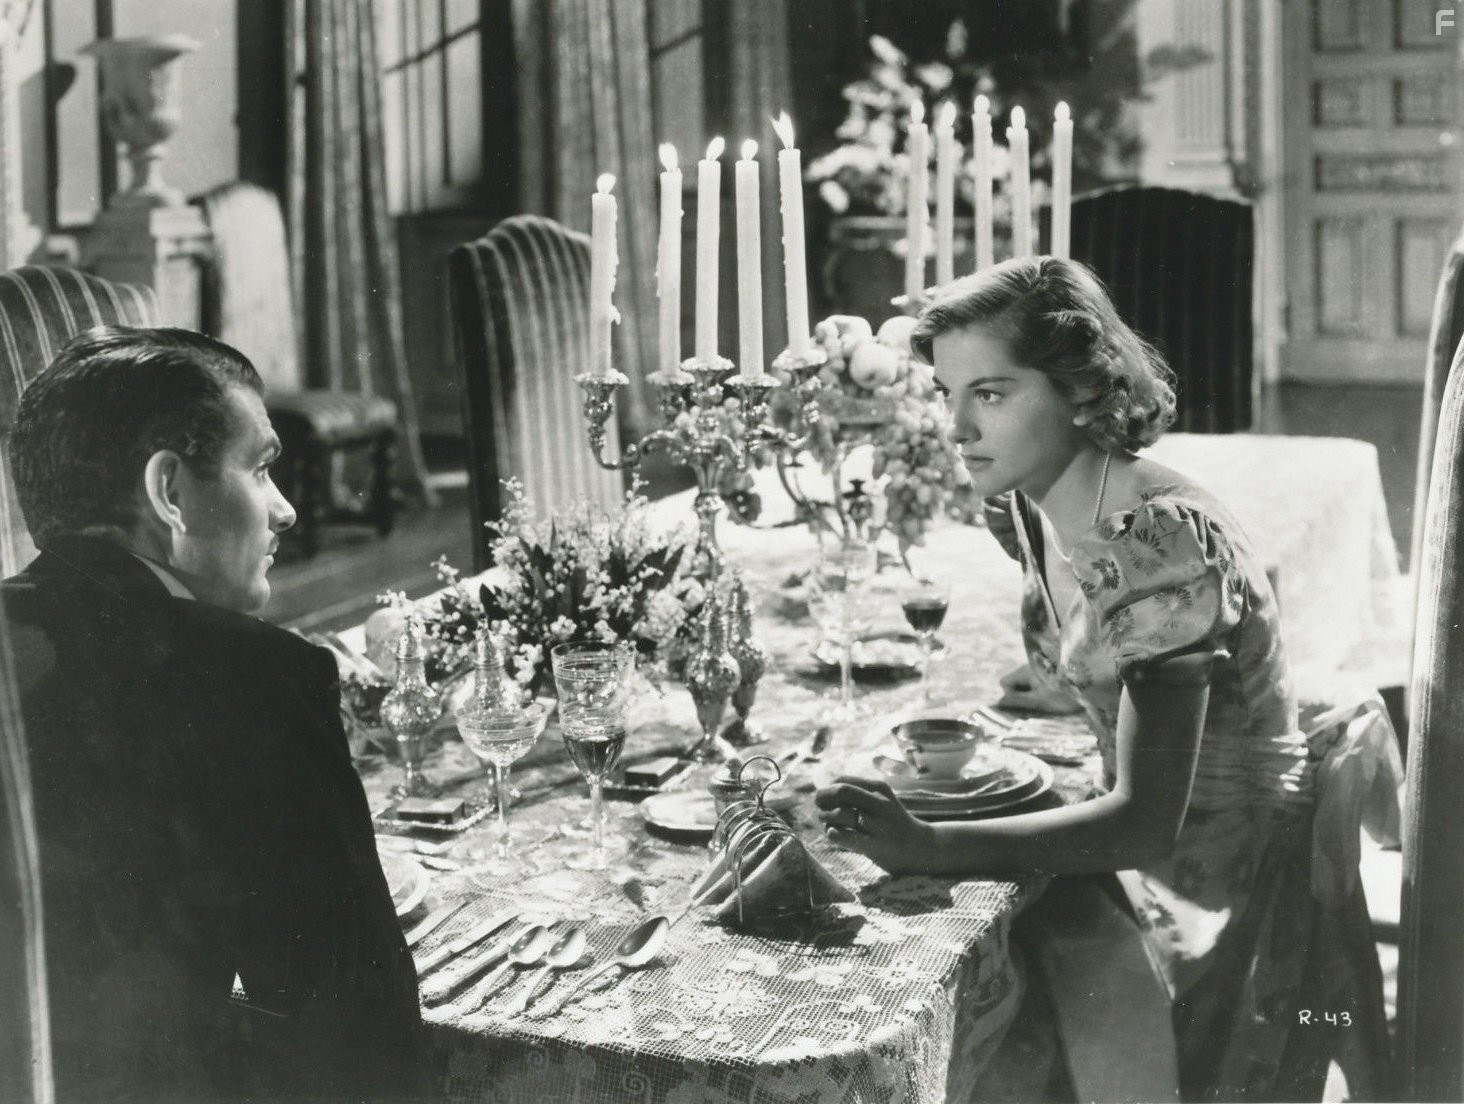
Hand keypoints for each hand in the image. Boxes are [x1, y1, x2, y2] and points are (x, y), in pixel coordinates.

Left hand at [814, 776, 934, 873]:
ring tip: (826, 822)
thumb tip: (825, 787)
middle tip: (818, 806)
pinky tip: (834, 834)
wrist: (922, 847)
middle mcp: (880, 803)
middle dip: (822, 797)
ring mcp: (878, 825)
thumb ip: (859, 792)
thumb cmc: (894, 822)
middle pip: (841, 791)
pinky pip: (845, 836)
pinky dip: (833, 833)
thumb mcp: (882, 800)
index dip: (827, 787)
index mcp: (880, 788)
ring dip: (825, 817)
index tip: (825, 797)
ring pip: (840, 813)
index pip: (843, 780)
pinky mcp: (875, 846)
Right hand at [997, 663, 1082, 714]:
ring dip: (1034, 696)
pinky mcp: (1053, 675)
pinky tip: (1057, 698)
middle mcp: (1032, 667)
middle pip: (1016, 683)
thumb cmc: (1064, 695)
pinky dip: (1043, 693)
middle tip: (1039, 705)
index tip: (1026, 702)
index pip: (1005, 682)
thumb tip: (999, 702)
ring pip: (1028, 685)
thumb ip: (1018, 701)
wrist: (1091, 686)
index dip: (1010, 695)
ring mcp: (1043, 670)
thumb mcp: (1039, 701)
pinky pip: (1039, 685)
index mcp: (1026, 671)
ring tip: (1050, 702)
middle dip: (1023, 696)